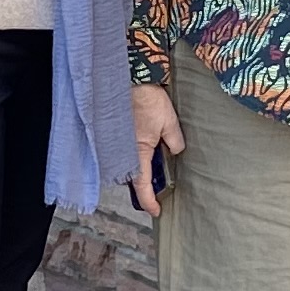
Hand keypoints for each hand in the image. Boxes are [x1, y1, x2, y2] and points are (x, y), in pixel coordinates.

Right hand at [127, 84, 180, 217]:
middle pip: (132, 178)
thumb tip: (175, 151)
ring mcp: (116, 145)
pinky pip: (123, 154)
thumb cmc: (148, 100)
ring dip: (137, 171)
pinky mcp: (114, 136)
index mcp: (137, 153)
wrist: (129, 79)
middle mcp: (123, 153)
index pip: (142, 186)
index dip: (149, 202)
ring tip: (151, 172)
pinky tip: (141, 152)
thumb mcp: (169, 122)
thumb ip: (174, 141)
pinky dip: (131, 158)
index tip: (157, 211)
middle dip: (143, 186)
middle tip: (157, 193)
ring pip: (126, 166)